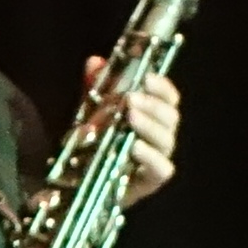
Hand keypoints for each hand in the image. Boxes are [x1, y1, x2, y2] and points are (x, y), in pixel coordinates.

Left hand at [94, 61, 180, 201]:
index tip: (147, 76)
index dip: (162, 87)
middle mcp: (159, 138)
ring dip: (150, 126)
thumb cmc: (93, 144)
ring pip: (167, 141)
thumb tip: (95, 62)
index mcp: (151, 118)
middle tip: (131, 97)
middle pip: (171, 118)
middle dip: (153, 105)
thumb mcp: (90, 112)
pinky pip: (161, 169)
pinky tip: (134, 147)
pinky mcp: (149, 183)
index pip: (168, 99)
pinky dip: (151, 157)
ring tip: (130, 116)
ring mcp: (156, 161)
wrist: (77, 185)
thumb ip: (94, 88)